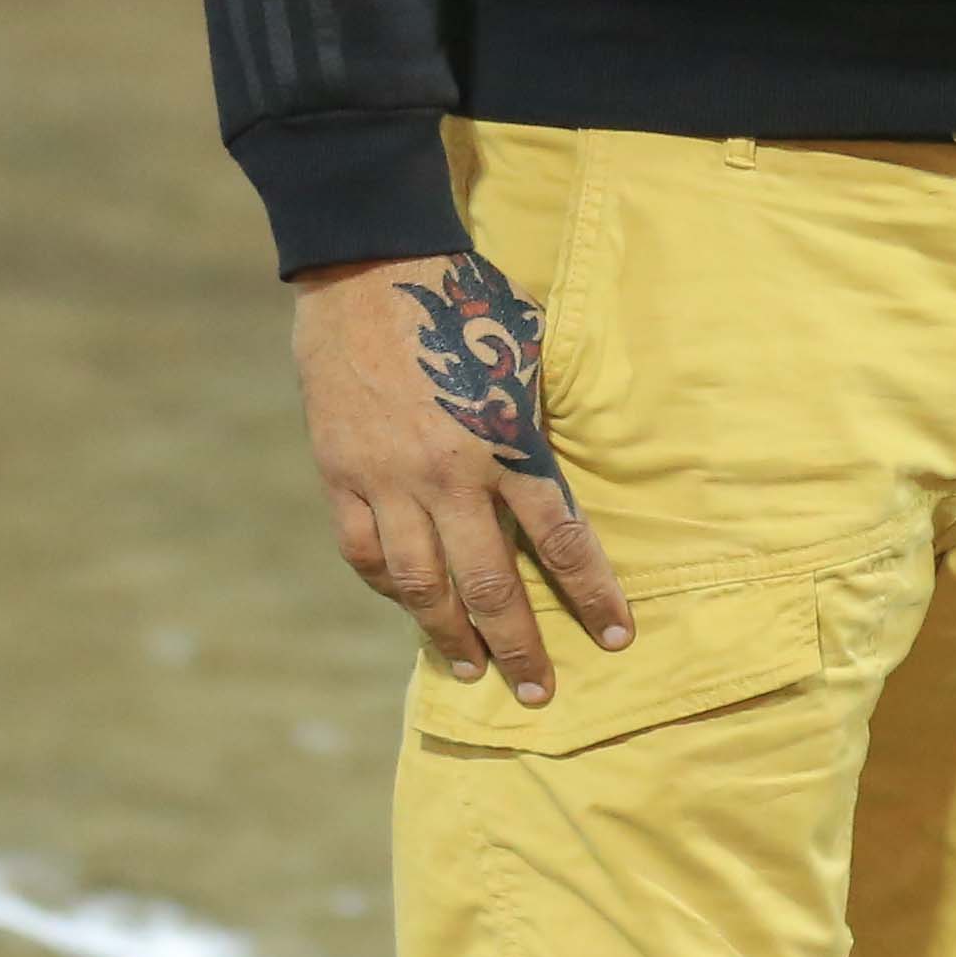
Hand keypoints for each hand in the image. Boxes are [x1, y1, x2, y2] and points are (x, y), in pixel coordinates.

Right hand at [290, 248, 633, 699]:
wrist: (369, 264)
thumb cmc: (463, 298)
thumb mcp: (526, 348)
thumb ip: (536, 417)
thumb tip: (554, 470)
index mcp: (505, 440)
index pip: (562, 537)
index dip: (592, 595)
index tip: (615, 638)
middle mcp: (448, 473)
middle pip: (491, 583)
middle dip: (519, 645)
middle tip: (538, 692)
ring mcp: (387, 478)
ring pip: (421, 585)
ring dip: (449, 634)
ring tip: (470, 668)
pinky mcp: (340, 473)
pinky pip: (364, 551)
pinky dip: (388, 586)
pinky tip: (409, 603)